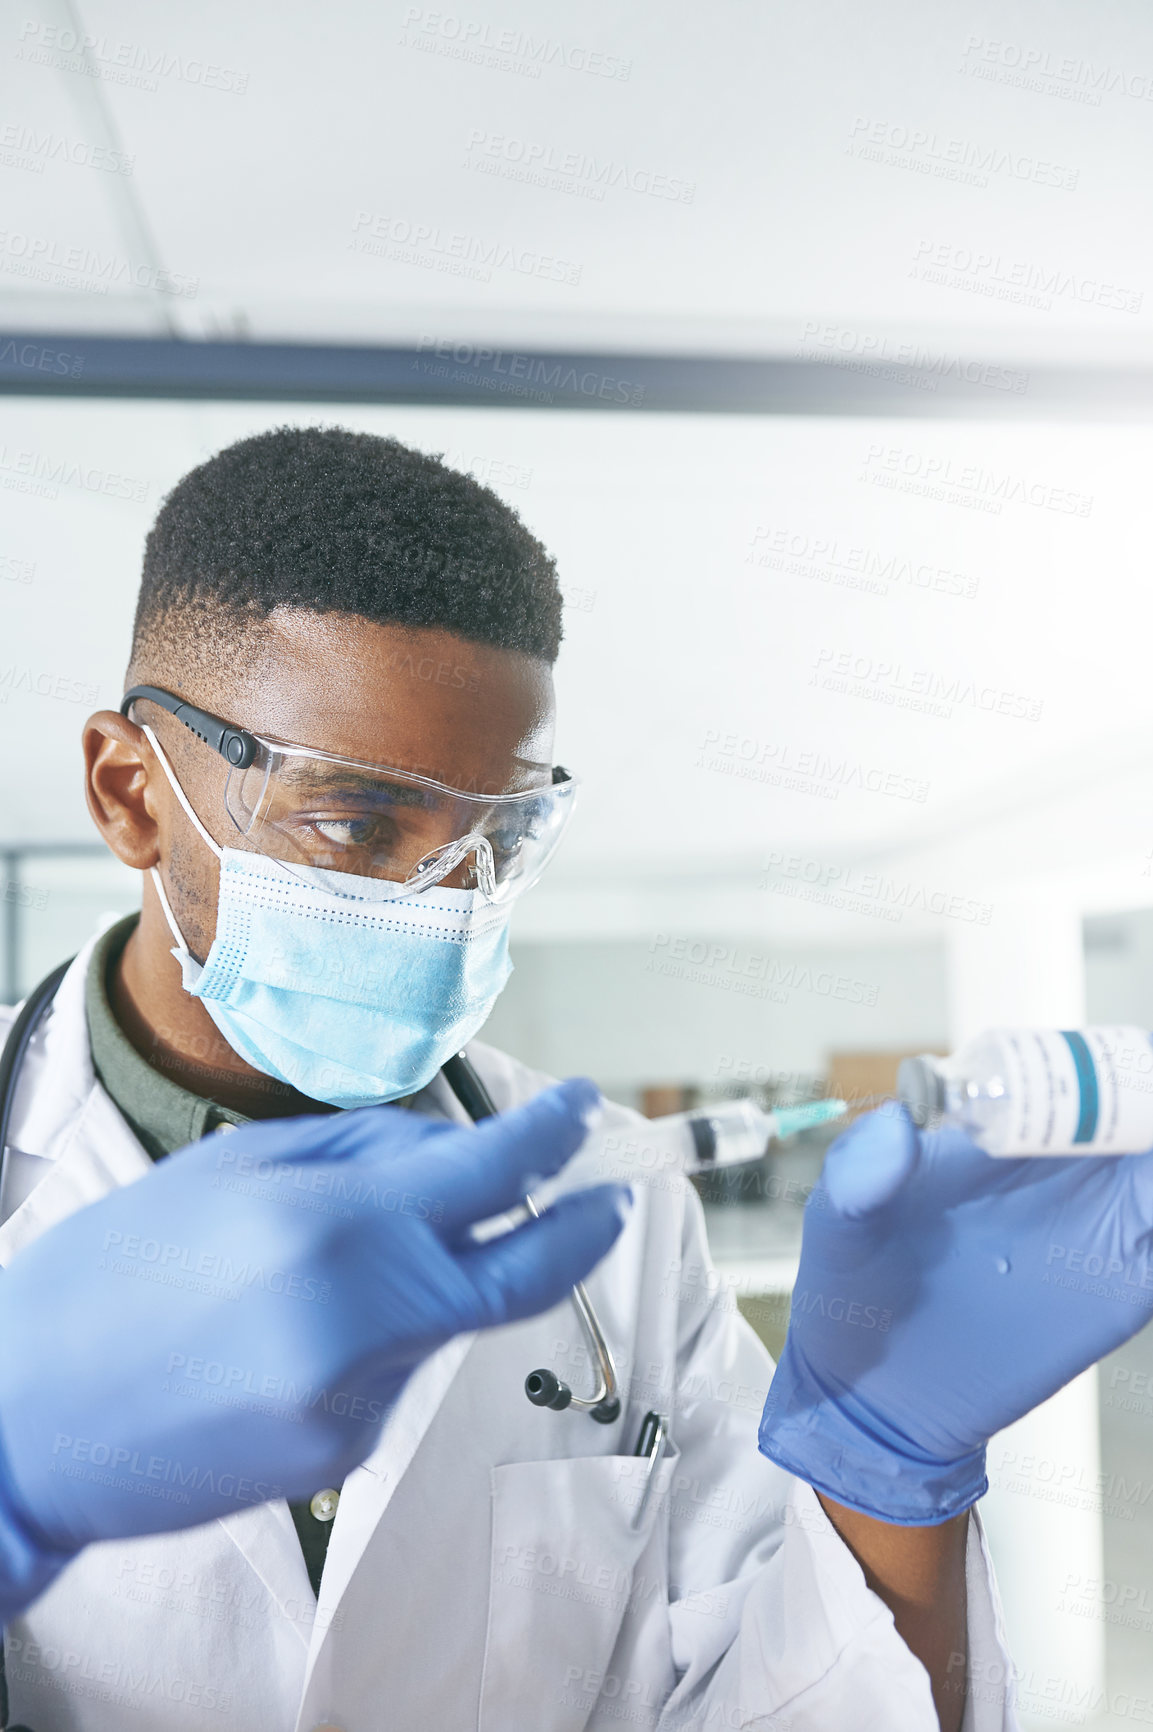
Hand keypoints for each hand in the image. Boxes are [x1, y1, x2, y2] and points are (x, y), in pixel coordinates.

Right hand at [0, 1080, 626, 1611]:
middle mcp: (361, 1319)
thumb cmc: (113, 1274)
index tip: (580, 1111)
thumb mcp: (232, 1169)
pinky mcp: (341, 1456)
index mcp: (330, 1227)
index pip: (491, 1174)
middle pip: (520, 1274)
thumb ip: (359, 1153)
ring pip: (448, 1318)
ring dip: (434, 1276)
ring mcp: (357, 1400)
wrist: (27, 1420)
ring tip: (322, 1260)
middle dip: (581, 1231)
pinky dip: (377, 1333)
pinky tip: (290, 1332)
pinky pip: (396, 1372)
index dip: (553, 1137)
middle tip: (609, 1194)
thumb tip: (452, 1153)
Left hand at [758, 1105, 1152, 1523]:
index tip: (1116, 1076)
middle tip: (1143, 1137)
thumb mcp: (838, 1228)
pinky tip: (1150, 1232)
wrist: (879, 1395)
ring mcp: (1095, 1228)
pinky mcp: (1120, 1289)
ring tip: (1146, 1183)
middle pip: (1131, 1116)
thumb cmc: (853, 1294)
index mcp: (994, 1136)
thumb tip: (897, 1119)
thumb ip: (859, 1173)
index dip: (1096, 1069)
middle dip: (1144, 1107)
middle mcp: (1057, 1171)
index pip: (1063, 1077)